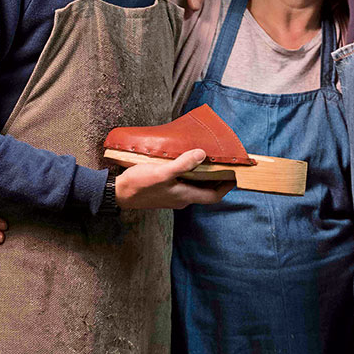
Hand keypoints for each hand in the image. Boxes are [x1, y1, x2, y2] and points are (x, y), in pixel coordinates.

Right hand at [115, 149, 234, 209]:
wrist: (118, 194)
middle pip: (205, 190)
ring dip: (202, 175)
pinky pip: (183, 183)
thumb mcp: (162, 172)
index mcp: (184, 196)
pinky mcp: (164, 191)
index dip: (226, 187)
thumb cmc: (139, 185)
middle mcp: (181, 198)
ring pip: (194, 186)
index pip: (213, 196)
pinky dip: (189, 174)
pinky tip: (185, 162)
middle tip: (223, 164)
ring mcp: (172, 195)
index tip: (235, 176)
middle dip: (216, 179)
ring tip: (207, 159)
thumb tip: (202, 155)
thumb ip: (183, 164)